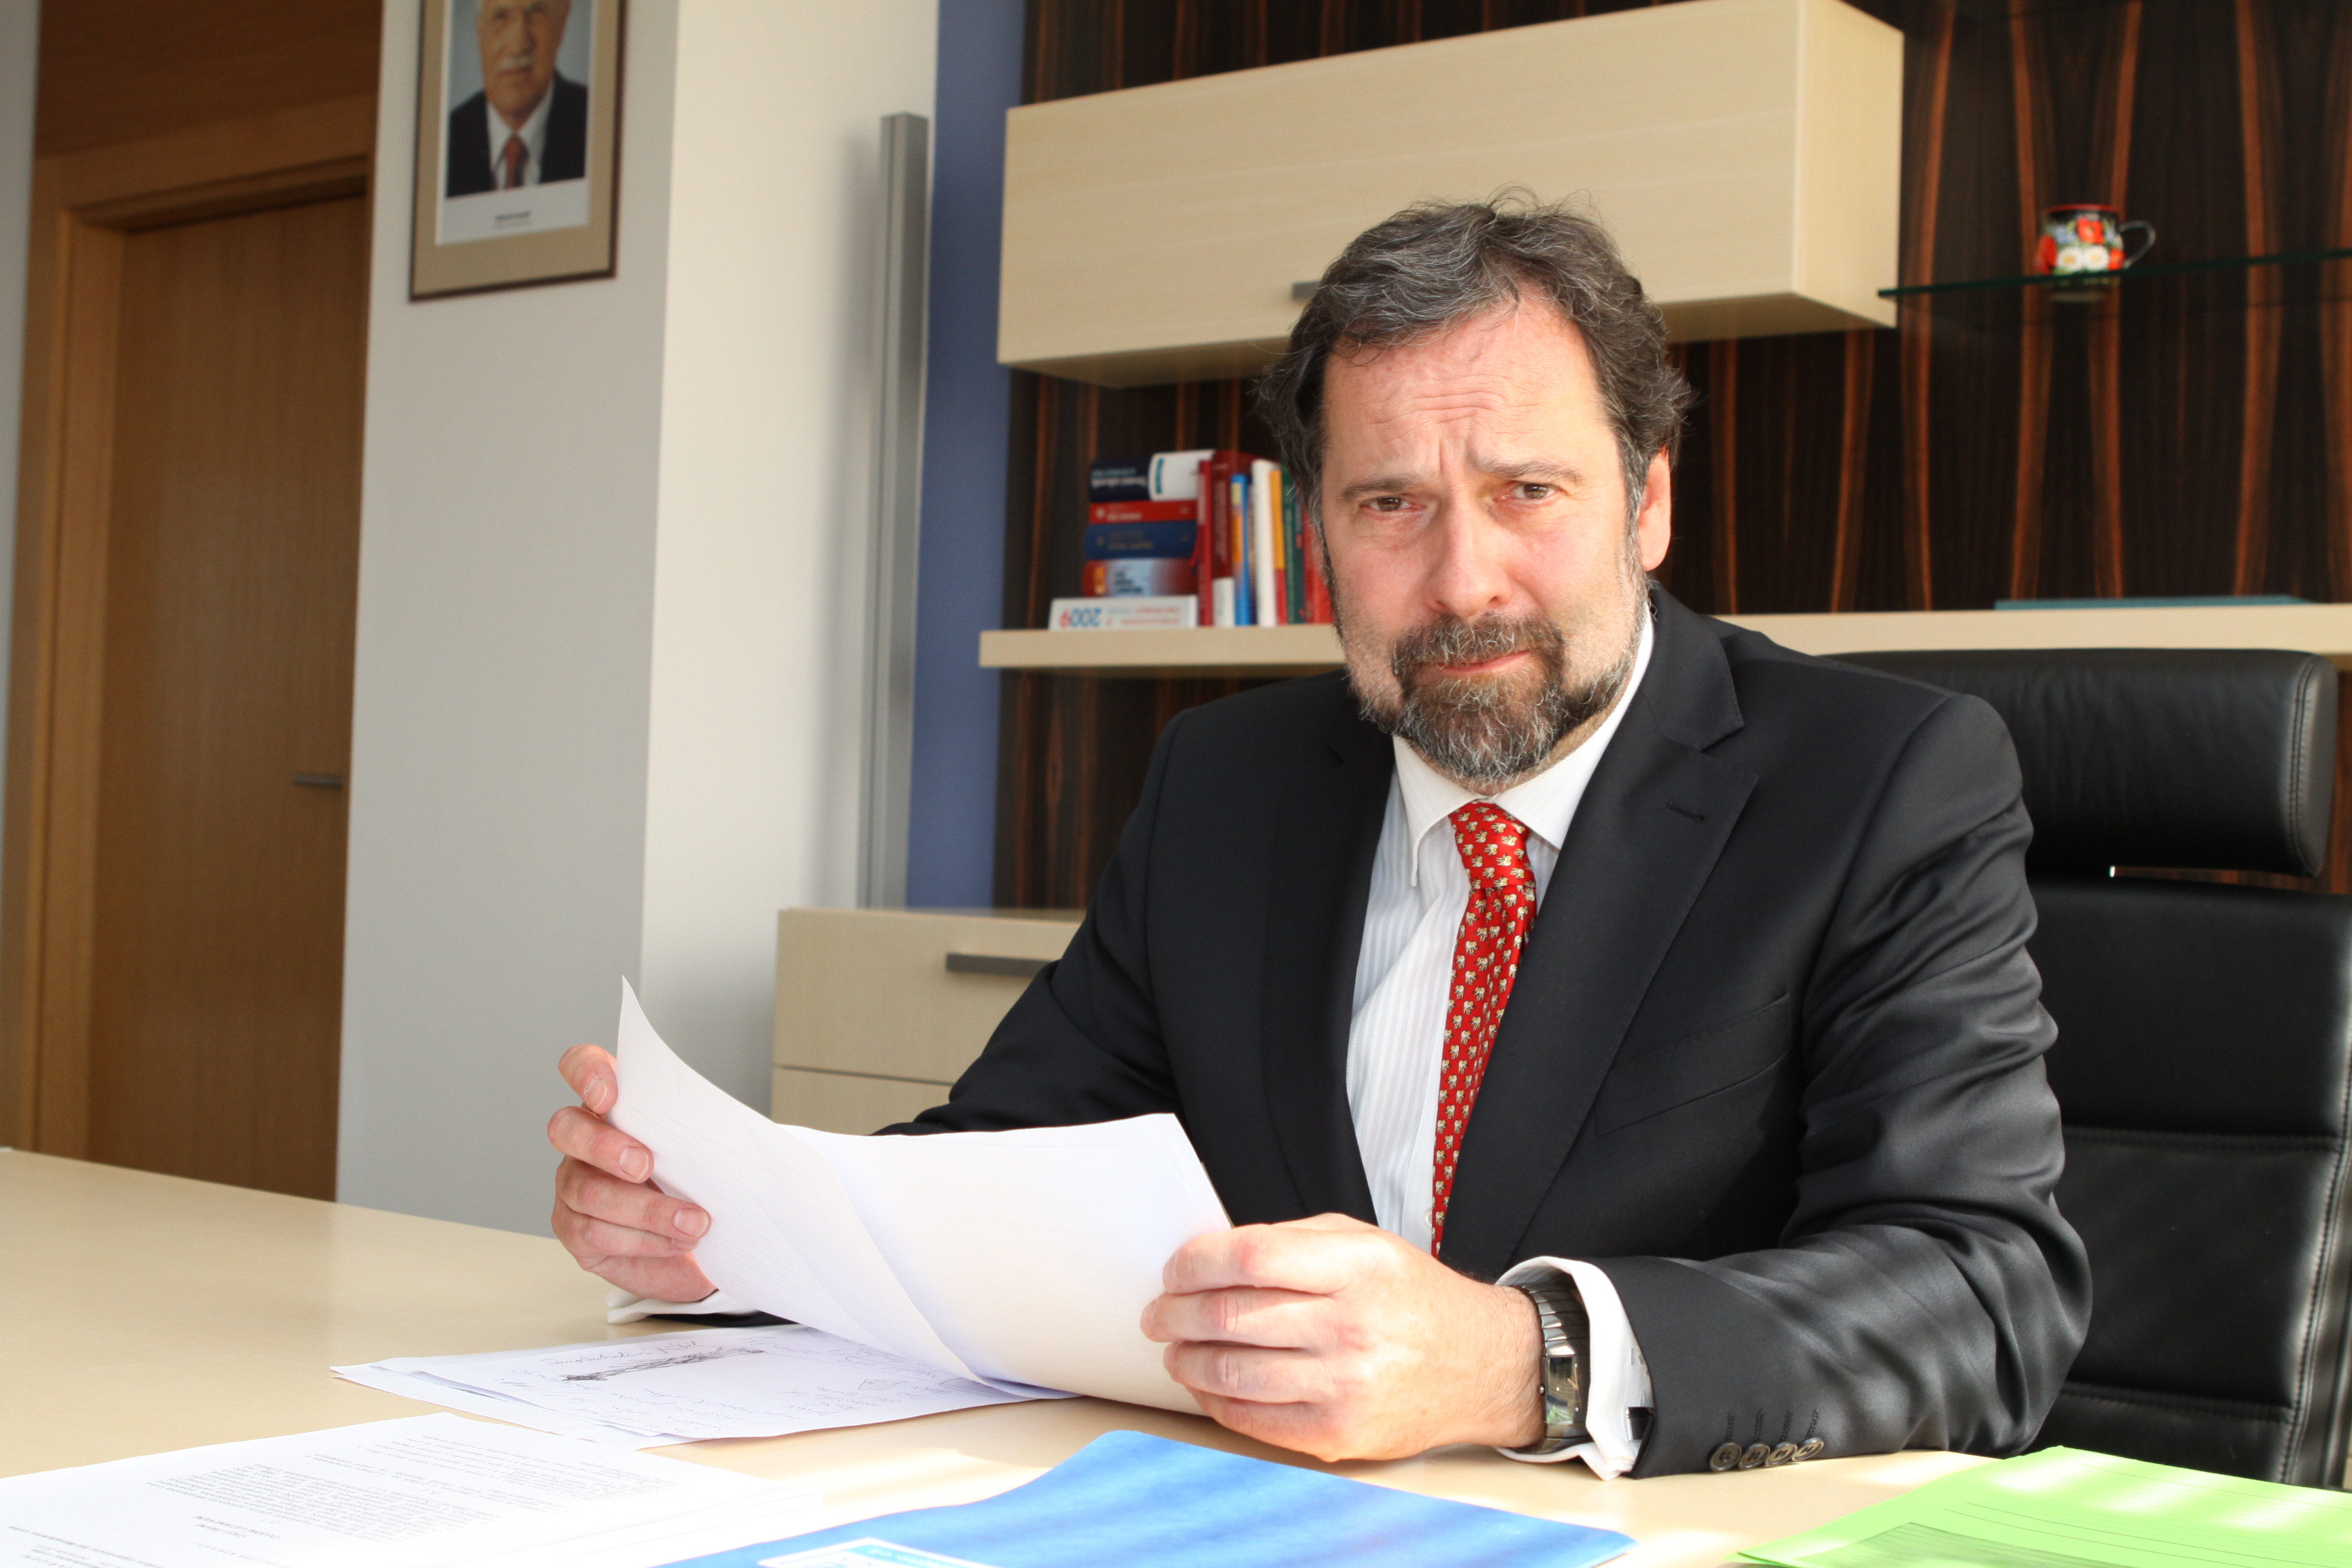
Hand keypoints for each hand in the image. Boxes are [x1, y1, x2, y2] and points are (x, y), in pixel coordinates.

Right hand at [547, 1044, 716, 1302]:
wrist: (699, 1242)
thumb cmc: (697, 1183)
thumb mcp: (704, 1150)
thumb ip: (700, 1132)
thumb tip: (731, 1131)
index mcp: (613, 1105)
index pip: (581, 1066)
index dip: (585, 1073)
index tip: (608, 1094)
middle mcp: (583, 1141)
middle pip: (566, 1129)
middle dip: (605, 1146)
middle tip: (645, 1165)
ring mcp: (572, 1185)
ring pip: (588, 1192)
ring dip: (646, 1210)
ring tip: (693, 1222)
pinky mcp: (574, 1230)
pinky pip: (596, 1234)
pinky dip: (643, 1240)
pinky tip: (675, 1242)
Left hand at [1141, 1213, 1540, 1460]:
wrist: (1480, 1364)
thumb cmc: (1413, 1298)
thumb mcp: (1363, 1243)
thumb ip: (1290, 1242)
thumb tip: (1211, 1257)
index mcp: (1356, 1266)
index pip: (1249, 1258)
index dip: (1196, 1263)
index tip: (1175, 1269)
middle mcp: (1351, 1326)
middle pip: (1230, 1316)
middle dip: (1176, 1313)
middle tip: (1158, 1313)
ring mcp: (1345, 1385)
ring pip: (1232, 1373)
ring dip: (1187, 1360)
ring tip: (1175, 1350)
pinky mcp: (1338, 1432)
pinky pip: (1253, 1419)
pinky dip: (1216, 1401)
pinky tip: (1208, 1384)